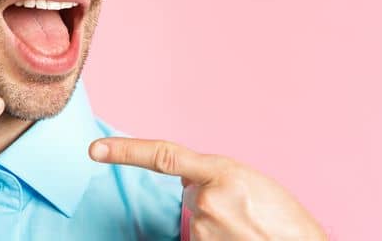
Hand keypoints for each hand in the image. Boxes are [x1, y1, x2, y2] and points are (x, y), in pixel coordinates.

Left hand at [90, 137, 326, 240]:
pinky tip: (241, 238)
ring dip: (216, 222)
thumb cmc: (285, 219)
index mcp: (223, 172)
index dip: (126, 152)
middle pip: (190, 196)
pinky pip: (200, 239)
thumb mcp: (251, 183)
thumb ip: (214, 177)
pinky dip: (218, 238)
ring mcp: (204, 229)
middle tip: (243, 212)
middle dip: (208, 199)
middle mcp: (207, 200)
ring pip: (196, 220)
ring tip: (248, 228)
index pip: (164, 156)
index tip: (96, 150)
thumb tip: (187, 185)